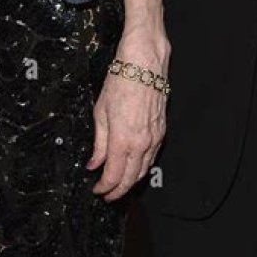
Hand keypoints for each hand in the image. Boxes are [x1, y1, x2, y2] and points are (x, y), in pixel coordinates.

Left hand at [87, 27, 169, 201]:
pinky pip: (152, 156)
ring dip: (131, 181)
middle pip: (131, 178)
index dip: (105, 187)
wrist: (145, 61)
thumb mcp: (101, 111)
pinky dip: (143, 167)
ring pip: (144, 170)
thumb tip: (95, 163)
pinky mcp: (162, 130)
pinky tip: (135, 166)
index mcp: (123, 139)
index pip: (114, 176)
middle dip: (118, 190)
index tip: (97, 190)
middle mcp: (142, 142)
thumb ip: (99, 142)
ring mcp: (154, 137)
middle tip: (107, 194)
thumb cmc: (122, 79)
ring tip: (119, 184)